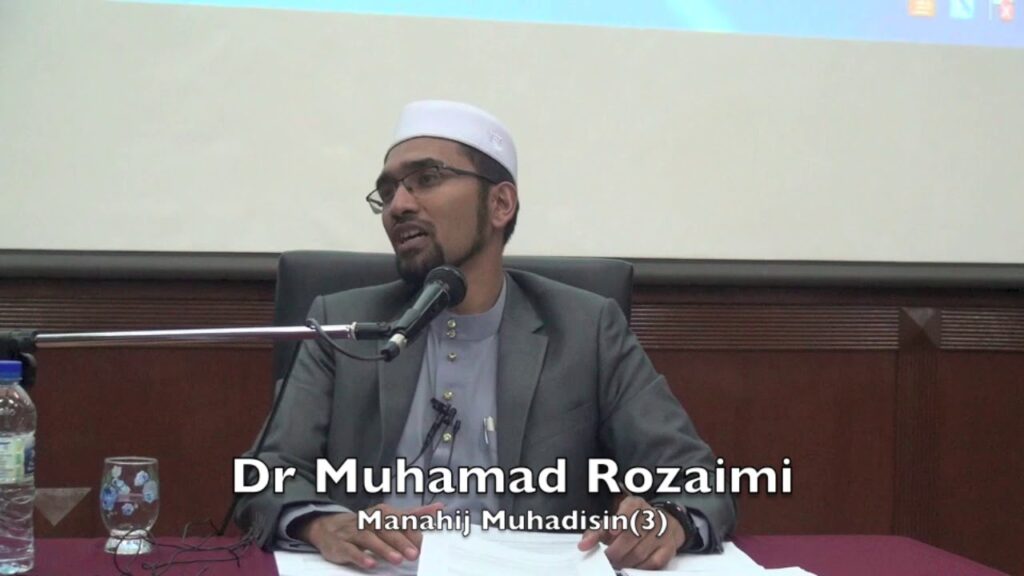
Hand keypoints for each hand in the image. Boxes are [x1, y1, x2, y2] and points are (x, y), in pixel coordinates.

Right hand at [299, 502, 443, 568]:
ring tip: (397, 560)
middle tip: (414, 554)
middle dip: (400, 541)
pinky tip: (371, 564)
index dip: (411, 532)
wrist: (328, 527)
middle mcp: (368, 520)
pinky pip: (350, 550)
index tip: (424, 544)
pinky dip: (360, 556)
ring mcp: (352, 532)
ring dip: (383, 549)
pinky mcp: (339, 545)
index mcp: (382, 513)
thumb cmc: (366, 525)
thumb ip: (413, 515)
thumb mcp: (389, 518)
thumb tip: (439, 508)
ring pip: (368, 538)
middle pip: (385, 529)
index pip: (399, 521)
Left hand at [578, 496, 685, 569]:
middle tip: (607, 558)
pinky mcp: (669, 548)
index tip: (612, 532)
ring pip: (640, 552)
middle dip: (615, 551)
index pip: (629, 508)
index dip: (621, 520)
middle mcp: (650, 516)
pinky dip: (640, 568)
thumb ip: (596, 533)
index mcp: (635, 504)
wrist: (661, 525)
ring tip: (616, 563)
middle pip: (631, 536)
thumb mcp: (613, 522)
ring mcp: (662, 532)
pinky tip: (632, 566)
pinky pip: (653, 563)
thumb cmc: (631, 524)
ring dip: (625, 562)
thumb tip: (583, 546)